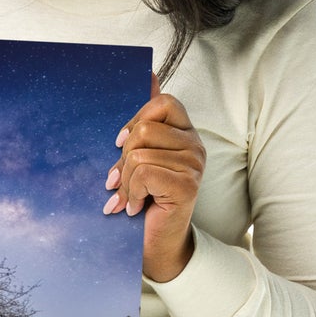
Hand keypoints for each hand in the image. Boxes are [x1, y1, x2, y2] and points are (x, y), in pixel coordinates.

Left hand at [102, 72, 204, 282]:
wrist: (155, 243)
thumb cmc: (145, 198)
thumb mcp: (140, 155)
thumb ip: (146, 119)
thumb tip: (148, 73)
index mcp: (184, 133)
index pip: (163, 102)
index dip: (136, 119)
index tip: (121, 144)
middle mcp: (195, 145)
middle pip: (145, 129)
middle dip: (123, 158)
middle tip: (120, 180)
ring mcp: (194, 165)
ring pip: (140, 154)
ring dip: (125, 181)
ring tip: (128, 197)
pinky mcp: (187, 184)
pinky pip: (144, 172)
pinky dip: (131, 193)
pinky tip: (135, 207)